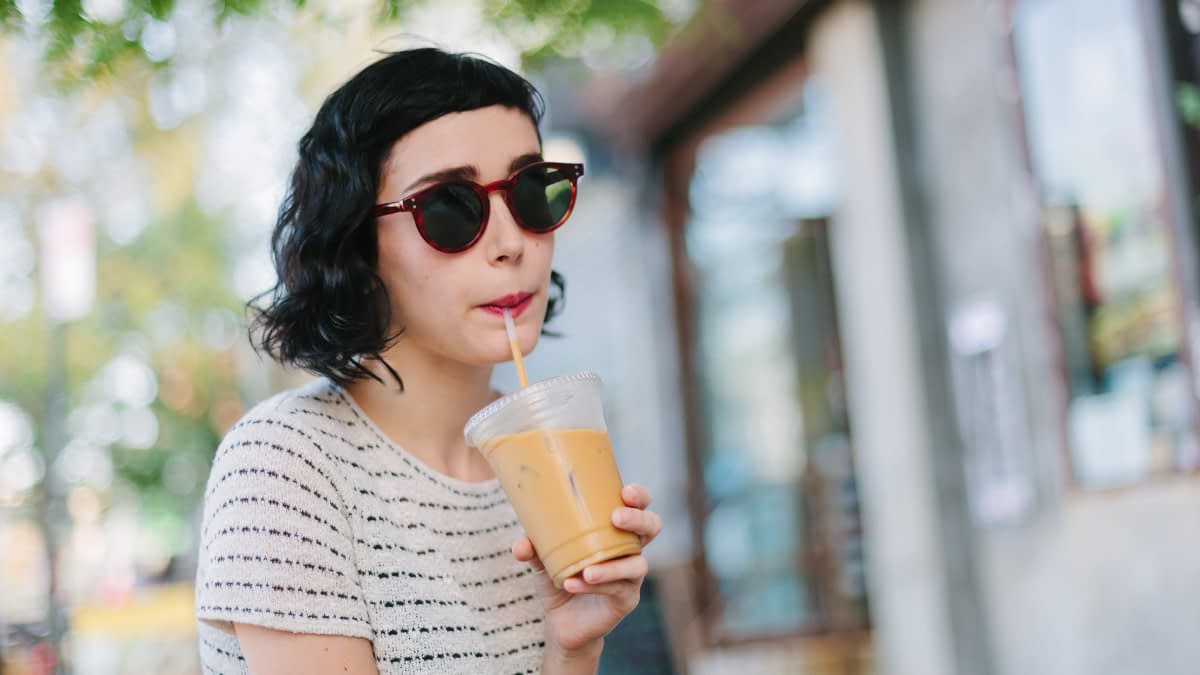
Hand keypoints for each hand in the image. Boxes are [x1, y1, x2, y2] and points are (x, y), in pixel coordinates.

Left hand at [512, 484, 662, 661]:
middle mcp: (630, 549)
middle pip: (652, 527)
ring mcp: (631, 576)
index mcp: (615, 530)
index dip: (639, 497)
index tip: (624, 492)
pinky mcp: (626, 600)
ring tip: (588, 569)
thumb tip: (521, 545)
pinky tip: (573, 584)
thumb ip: (533, 548)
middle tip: (616, 518)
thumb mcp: (543, 558)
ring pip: (637, 565)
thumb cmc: (560, 577)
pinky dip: (594, 586)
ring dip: (613, 566)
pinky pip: (617, 590)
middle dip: (638, 519)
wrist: (561, 621)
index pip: (639, 505)